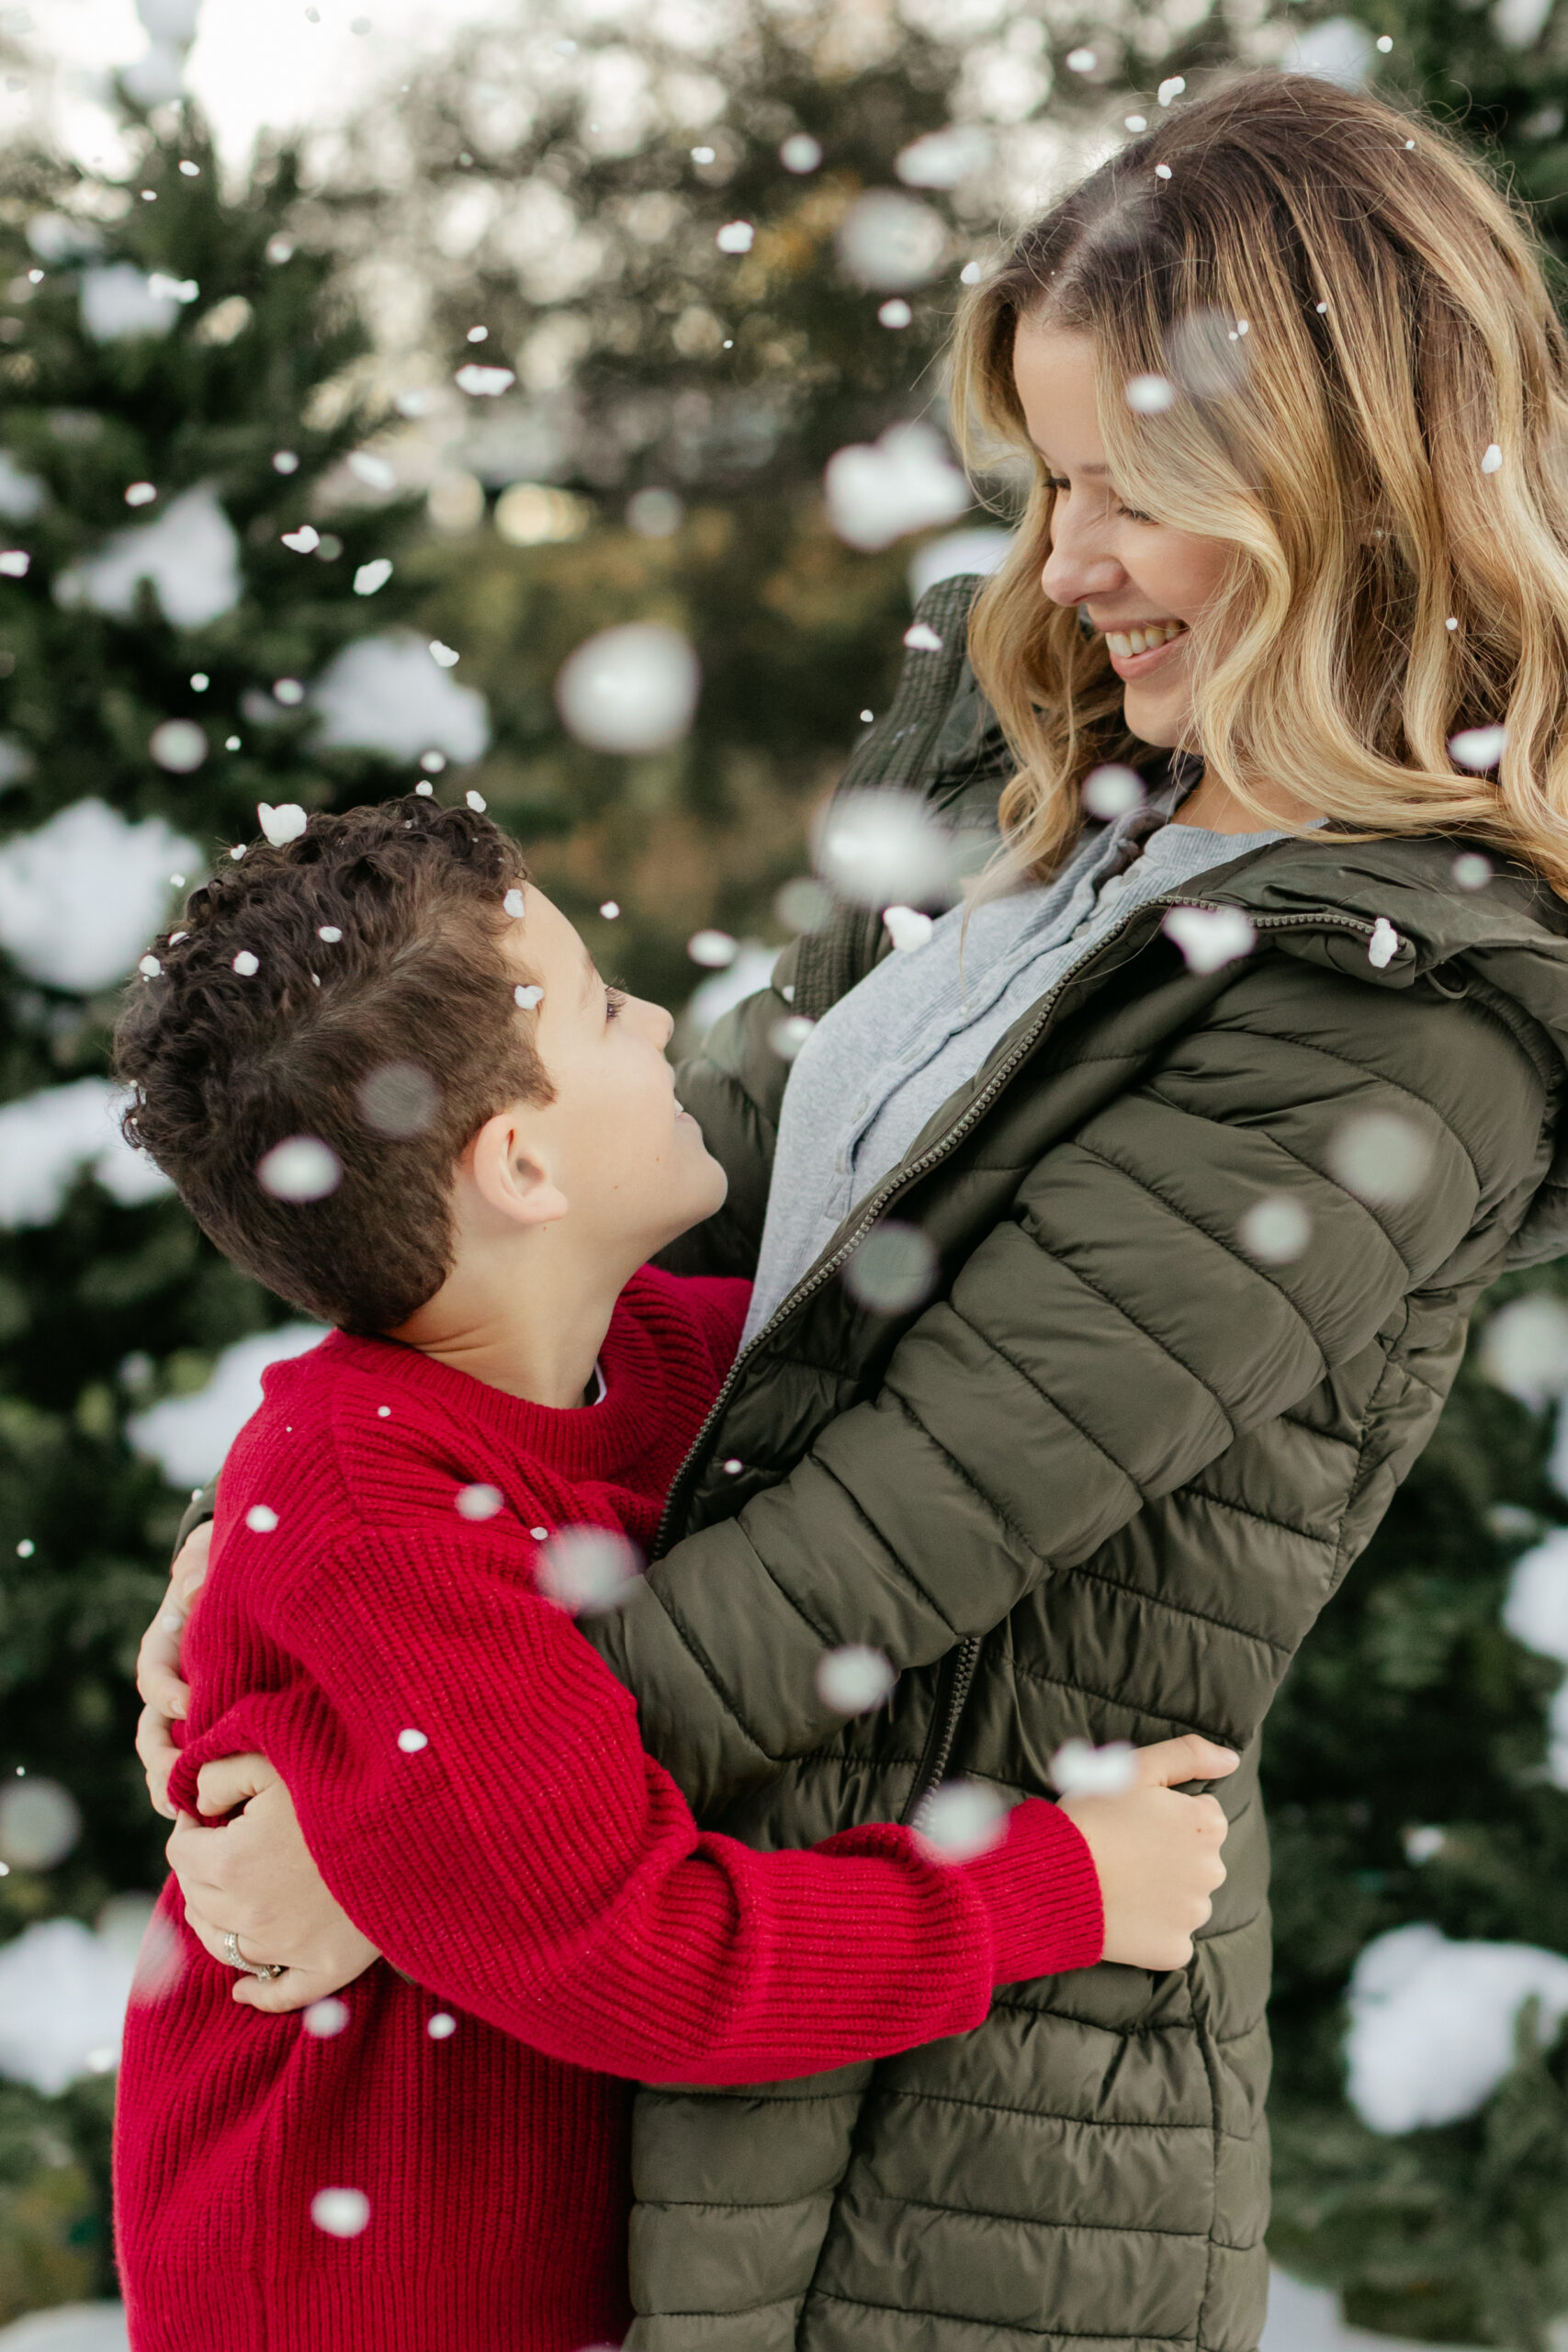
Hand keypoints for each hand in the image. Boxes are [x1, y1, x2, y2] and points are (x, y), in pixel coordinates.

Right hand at [135, 1519, 210, 1819]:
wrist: (268, 1590)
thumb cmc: (238, 1575)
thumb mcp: (217, 1562)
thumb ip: (200, 1571)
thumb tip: (190, 1589)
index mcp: (169, 1650)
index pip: (154, 1675)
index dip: (165, 1692)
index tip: (186, 1703)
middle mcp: (177, 1688)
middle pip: (154, 1732)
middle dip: (163, 1757)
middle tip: (179, 1777)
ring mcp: (197, 1716)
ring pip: (170, 1759)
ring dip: (174, 1784)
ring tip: (188, 1807)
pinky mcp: (222, 1735)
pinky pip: (203, 1769)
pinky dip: (203, 1790)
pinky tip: (218, 1811)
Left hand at [167, 1752, 380, 2014]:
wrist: (414, 1824)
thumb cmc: (342, 1786)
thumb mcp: (272, 1760)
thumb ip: (216, 1774)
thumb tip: (194, 1803)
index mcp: (229, 1863)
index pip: (180, 1853)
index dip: (190, 1830)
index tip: (208, 1816)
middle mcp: (248, 1914)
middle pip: (195, 1900)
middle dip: (202, 1871)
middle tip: (227, 1844)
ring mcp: (285, 1948)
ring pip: (222, 1947)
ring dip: (216, 1921)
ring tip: (233, 1893)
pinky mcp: (325, 1969)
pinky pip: (276, 1995)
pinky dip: (254, 1993)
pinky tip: (241, 1989)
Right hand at [1061, 1734, 1238, 1972]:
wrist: (1053, 1877)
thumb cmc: (1092, 1817)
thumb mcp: (1135, 1769)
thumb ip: (1189, 1755)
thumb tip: (1231, 1759)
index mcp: (1207, 1825)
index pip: (1201, 1816)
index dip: (1165, 1816)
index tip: (1135, 1821)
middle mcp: (1212, 1871)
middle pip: (1197, 1860)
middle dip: (1169, 1855)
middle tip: (1125, 1852)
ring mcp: (1194, 1915)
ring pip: (1186, 1900)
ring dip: (1162, 1893)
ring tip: (1120, 1884)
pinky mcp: (1175, 1949)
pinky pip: (1172, 1938)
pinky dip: (1153, 1931)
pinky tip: (1124, 1916)